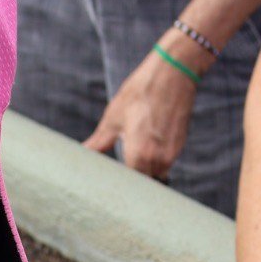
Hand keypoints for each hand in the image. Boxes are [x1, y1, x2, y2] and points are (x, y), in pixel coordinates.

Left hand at [83, 44, 198, 180]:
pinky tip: (143, 146)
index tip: (107, 186)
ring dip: (142, 171)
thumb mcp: (113, 118)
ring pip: (154, 174)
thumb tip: (81, 154)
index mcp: (139, 156)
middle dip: (130, 183)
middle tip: (114, 178)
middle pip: (142, 184)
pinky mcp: (179, 146)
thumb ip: (98, 143)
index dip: (117, 188)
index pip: (127, 187)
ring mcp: (172, 154)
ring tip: (129, 160)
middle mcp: (158, 160)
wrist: (174, 72)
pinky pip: (163, 162)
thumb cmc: (140, 92)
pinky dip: (153, 160)